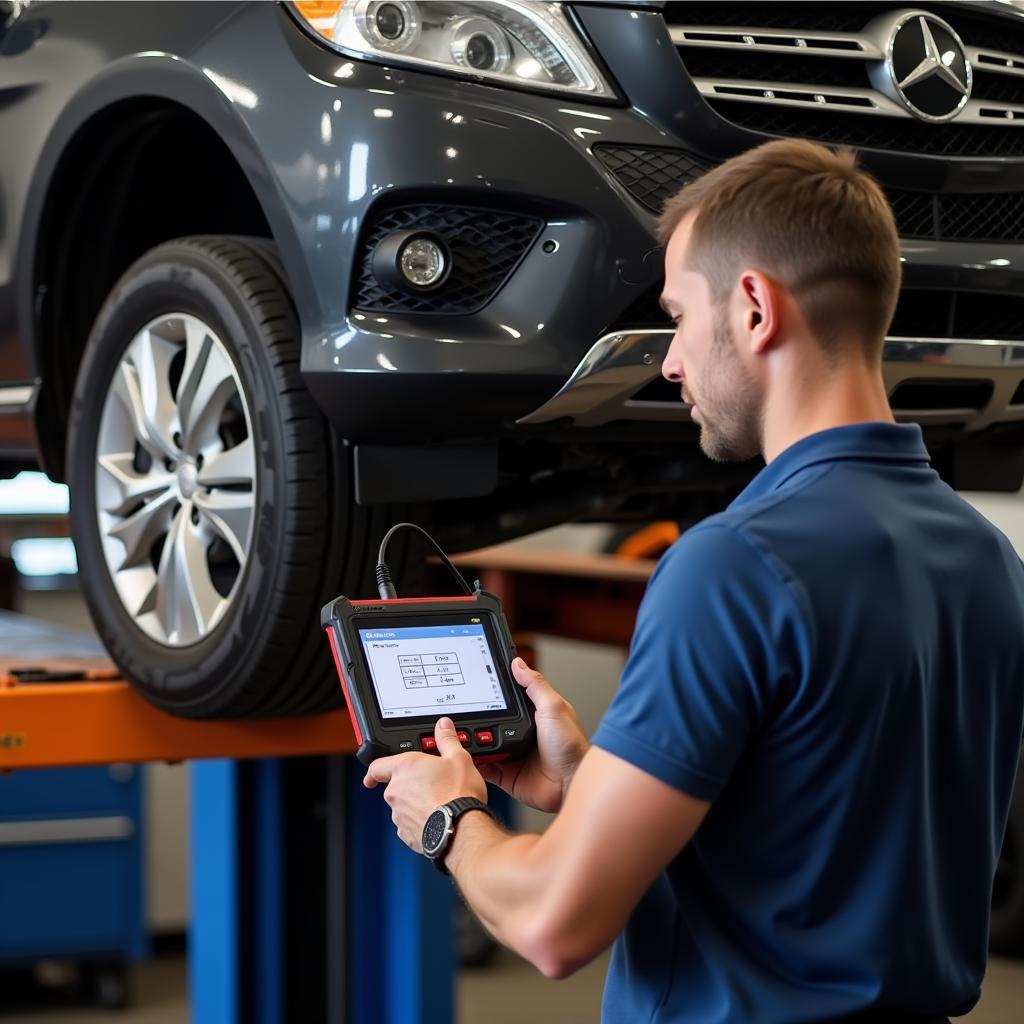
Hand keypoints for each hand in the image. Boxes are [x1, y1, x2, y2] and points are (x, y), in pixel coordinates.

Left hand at [363, 716, 486, 853]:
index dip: (373, 771)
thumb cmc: (458, 794)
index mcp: (404, 768)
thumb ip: (447, 740)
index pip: (377, 767)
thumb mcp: (458, 758)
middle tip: (430, 784)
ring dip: (414, 804)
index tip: (371, 777)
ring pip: (402, 807)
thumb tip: (443, 726)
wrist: (461, 829)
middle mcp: (396, 792)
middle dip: (409, 786)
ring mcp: (399, 815)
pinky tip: (437, 818)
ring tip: (439, 802)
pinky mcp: (406, 834)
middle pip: (394, 787)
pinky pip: (409, 825)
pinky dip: (420, 821)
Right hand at [476, 658, 588, 812]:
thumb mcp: (553, 707)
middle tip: (461, 710)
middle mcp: (520, 733)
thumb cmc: (570, 746)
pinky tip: (467, 755)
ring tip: (460, 732)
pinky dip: (475, 762)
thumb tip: (518, 663)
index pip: (507, 699)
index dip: (492, 691)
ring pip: (484, 743)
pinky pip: (485, 767)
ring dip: (473, 739)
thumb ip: (535, 685)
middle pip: (491, 721)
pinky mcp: (506, 774)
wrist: (570, 783)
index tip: (475, 682)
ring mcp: (512, 754)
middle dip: (477, 717)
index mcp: (532, 715)